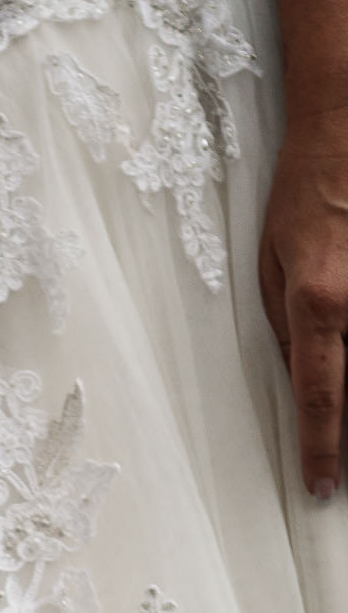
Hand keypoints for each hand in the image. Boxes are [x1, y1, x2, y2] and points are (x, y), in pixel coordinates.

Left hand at [259, 106, 347, 499]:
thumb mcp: (271, 269)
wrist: (345, 126)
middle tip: (344, 474)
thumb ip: (288, 334)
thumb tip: (302, 388)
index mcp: (320, 301)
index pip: (322, 396)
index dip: (322, 450)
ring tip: (345, 441)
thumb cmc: (304, 192)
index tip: (322, 486)